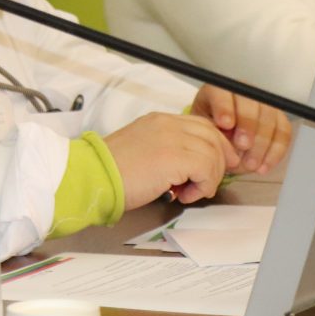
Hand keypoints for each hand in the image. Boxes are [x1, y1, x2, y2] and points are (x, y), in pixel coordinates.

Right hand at [105, 111, 239, 208]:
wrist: (95, 177)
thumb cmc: (112, 171)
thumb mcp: (143, 149)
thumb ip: (167, 149)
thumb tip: (191, 167)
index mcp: (159, 120)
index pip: (202, 125)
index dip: (216, 146)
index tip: (215, 165)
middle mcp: (168, 124)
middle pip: (213, 136)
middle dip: (220, 161)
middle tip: (208, 182)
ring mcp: (172, 138)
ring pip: (213, 153)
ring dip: (208, 178)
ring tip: (189, 191)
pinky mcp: (174, 157)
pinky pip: (207, 169)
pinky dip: (203, 186)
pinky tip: (184, 195)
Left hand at [190, 86, 292, 173]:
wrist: (222, 139)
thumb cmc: (209, 132)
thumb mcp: (203, 131)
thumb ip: (212, 134)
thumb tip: (225, 146)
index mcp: (218, 90)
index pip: (222, 93)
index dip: (225, 107)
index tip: (225, 123)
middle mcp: (243, 92)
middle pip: (251, 103)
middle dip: (248, 126)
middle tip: (242, 145)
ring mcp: (263, 104)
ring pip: (270, 118)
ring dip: (262, 144)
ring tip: (250, 164)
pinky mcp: (278, 119)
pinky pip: (283, 133)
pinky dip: (275, 152)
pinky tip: (264, 166)